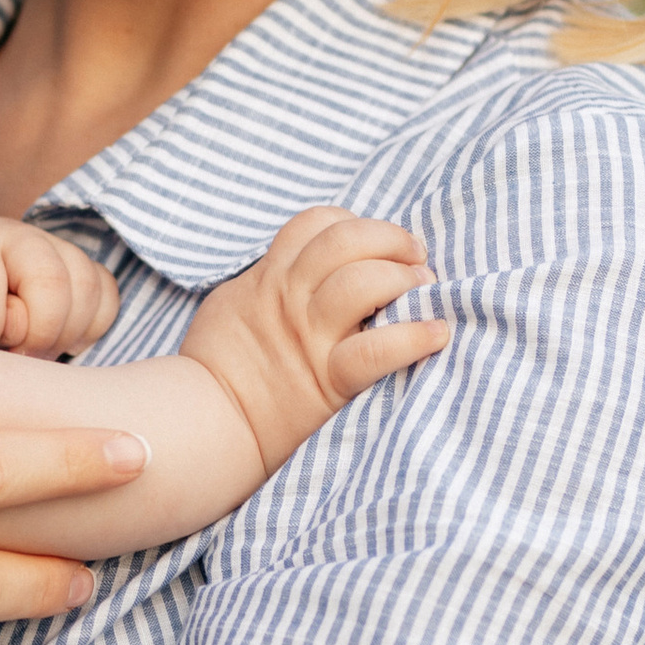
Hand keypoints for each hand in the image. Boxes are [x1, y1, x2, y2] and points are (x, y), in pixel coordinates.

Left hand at [0, 216, 120, 359]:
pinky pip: (107, 291)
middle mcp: (15, 237)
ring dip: (67, 333)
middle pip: (51, 281)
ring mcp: (54, 246)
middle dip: (38, 334)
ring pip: (86, 285)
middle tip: (19, 359)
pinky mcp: (80, 264)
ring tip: (38, 355)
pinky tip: (63, 342)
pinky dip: (92, 325)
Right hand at [182, 209, 445, 476]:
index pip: (315, 222)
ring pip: (363, 282)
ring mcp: (312, 338)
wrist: (207, 423)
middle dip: (391, 239)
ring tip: (425, 286)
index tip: (372, 243)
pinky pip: (377, 351)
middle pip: (346, 240)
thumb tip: (297, 269)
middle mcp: (292, 299)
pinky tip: (437, 333)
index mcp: (271, 277)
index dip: (352, 222)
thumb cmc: (217, 368)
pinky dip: (413, 338)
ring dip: (404, 277)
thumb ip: (266, 281)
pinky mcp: (329, 380)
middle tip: (415, 257)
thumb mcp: (233, 304)